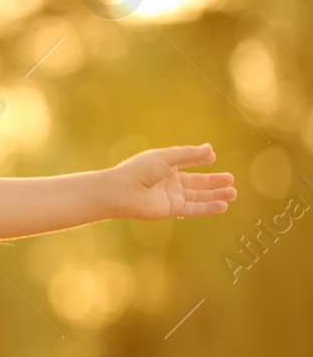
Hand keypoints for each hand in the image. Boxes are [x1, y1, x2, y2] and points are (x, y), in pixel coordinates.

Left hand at [110, 143, 235, 219]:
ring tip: (233, 193)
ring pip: (198, 196)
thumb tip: (210, 148)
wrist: (122, 191)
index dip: (199, 159)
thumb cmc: (139, 170)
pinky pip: (193, 209)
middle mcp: (169, 182)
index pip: (186, 162)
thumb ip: (188, 154)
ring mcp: (170, 196)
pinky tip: (223, 206)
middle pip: (196, 182)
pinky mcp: (171, 209)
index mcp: (165, 166)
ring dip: (215, 195)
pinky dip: (208, 208)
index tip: (212, 157)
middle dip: (213, 181)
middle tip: (231, 179)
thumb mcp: (166, 157)